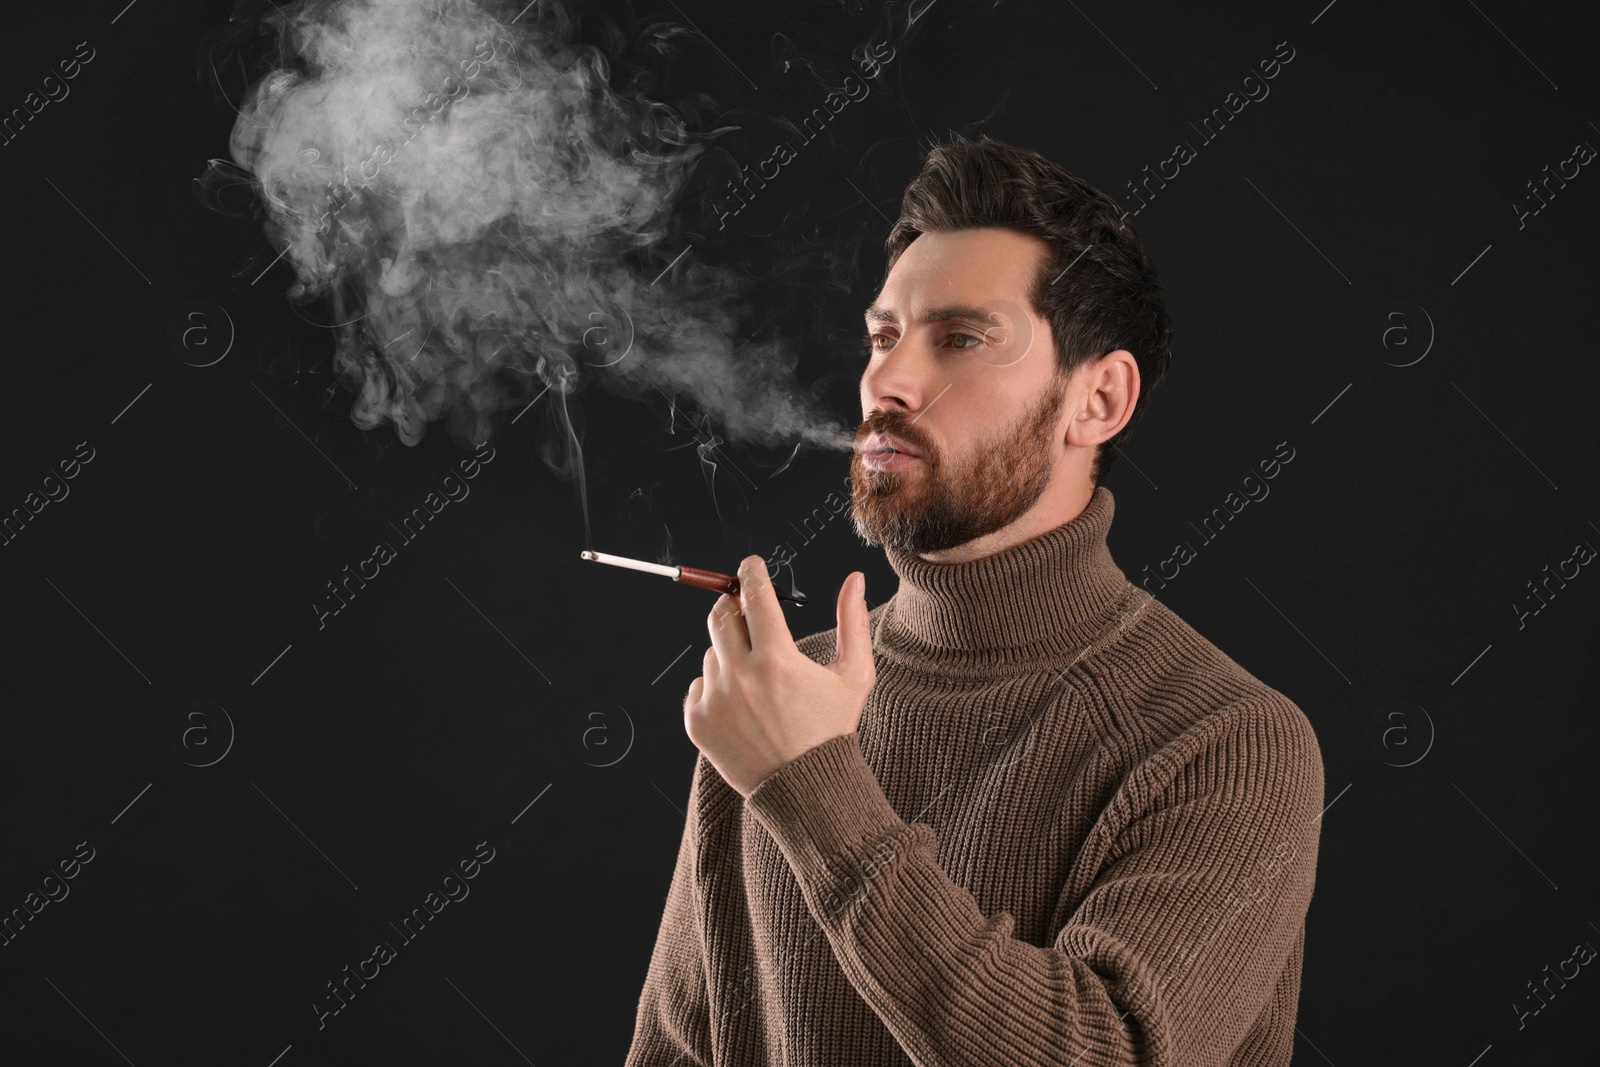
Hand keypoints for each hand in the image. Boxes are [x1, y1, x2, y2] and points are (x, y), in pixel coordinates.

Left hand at [683, 555, 874, 798]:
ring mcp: (715, 700)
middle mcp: (741, 678)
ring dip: (730, 653)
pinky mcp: (698, 722)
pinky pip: (698, 685)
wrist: (805, 789)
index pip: (755, 596)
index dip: (752, 573)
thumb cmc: (832, 730)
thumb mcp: (854, 675)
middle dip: (733, 605)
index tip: (751, 566)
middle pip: (720, 615)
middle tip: (747, 610)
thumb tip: (854, 579)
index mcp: (777, 660)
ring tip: (758, 680)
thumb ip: (853, 622)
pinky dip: (716, 686)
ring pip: (712, 653)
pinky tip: (743, 705)